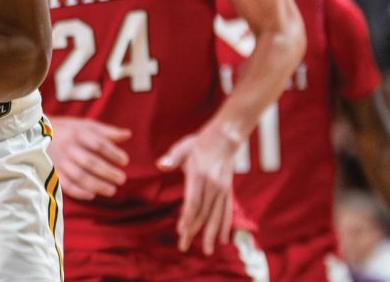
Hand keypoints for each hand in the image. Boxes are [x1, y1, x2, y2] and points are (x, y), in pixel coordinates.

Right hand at [47, 117, 130, 200]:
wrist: (36, 133)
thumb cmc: (68, 129)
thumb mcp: (85, 125)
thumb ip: (107, 131)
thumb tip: (128, 135)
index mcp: (78, 133)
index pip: (98, 144)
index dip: (113, 153)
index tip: (125, 161)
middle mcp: (68, 147)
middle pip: (90, 162)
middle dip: (108, 172)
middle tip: (122, 179)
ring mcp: (59, 161)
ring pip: (79, 176)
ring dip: (97, 185)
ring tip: (112, 190)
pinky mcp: (52, 172)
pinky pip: (66, 185)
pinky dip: (79, 192)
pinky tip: (92, 195)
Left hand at [156, 125, 239, 255]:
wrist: (225, 138)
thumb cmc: (199, 143)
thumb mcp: (183, 147)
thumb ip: (172, 158)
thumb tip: (160, 164)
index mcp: (199, 175)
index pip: (193, 201)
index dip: (187, 217)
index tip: (181, 231)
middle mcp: (212, 185)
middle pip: (203, 212)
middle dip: (193, 231)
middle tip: (183, 246)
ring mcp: (222, 189)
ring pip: (216, 216)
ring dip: (210, 234)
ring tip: (206, 250)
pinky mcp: (228, 191)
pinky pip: (227, 212)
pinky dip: (224, 226)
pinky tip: (222, 239)